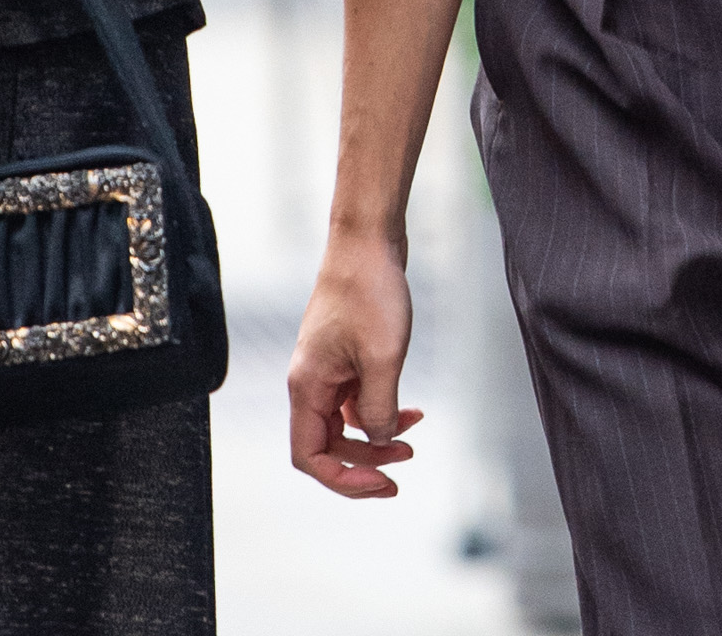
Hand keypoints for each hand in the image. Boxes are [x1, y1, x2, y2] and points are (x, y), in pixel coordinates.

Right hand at [288, 229, 425, 498]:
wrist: (369, 239)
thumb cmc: (370, 291)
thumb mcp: (384, 358)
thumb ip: (378, 409)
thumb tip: (378, 441)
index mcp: (307, 386)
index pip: (310, 456)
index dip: (345, 478)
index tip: (384, 481)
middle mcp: (311, 382)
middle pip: (328, 445)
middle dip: (366, 459)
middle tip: (407, 461)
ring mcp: (327, 369)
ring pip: (345, 424)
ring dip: (377, 436)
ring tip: (414, 433)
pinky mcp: (345, 356)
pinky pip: (357, 400)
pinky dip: (381, 409)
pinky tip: (412, 409)